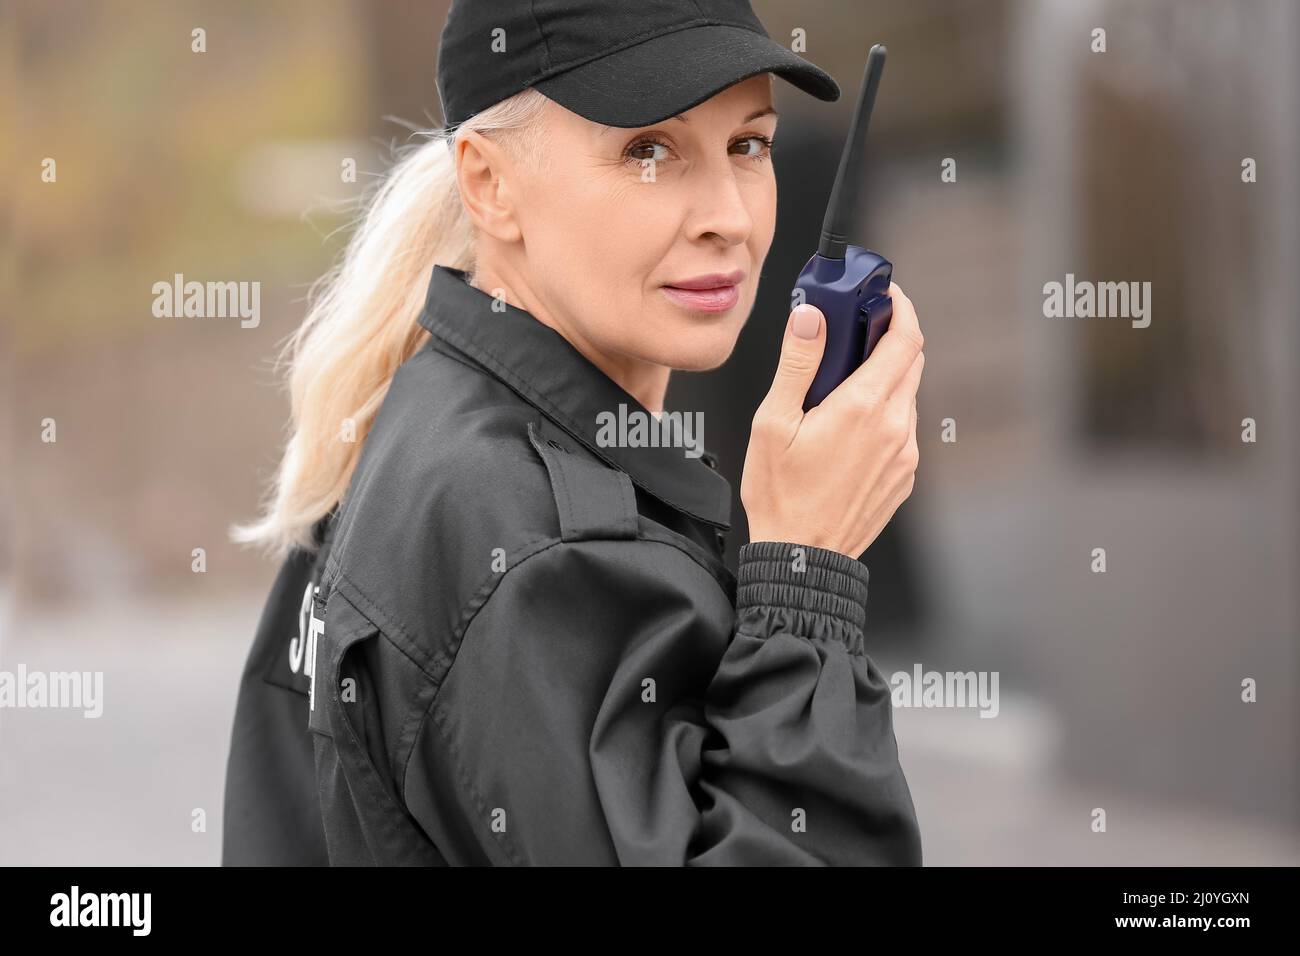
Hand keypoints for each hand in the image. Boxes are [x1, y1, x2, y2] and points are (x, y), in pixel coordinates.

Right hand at [740, 282, 923, 558]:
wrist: (804, 559)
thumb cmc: (782, 496)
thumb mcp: (774, 422)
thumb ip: (798, 363)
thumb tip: (811, 317)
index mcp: (863, 408)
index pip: (905, 338)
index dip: (901, 308)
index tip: (887, 295)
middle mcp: (894, 427)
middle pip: (911, 362)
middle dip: (890, 339)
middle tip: (856, 335)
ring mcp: (905, 454)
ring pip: (907, 396)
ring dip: (885, 379)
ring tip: (843, 388)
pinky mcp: (905, 475)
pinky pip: (903, 429)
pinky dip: (885, 414)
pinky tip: (849, 429)